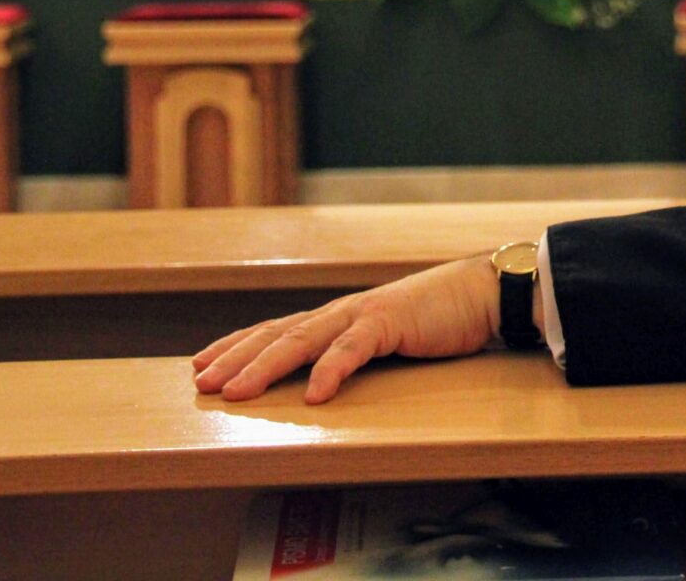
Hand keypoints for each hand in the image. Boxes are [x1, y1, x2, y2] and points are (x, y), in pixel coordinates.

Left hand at [191, 256, 498, 403]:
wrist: (485, 291)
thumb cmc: (440, 316)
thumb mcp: (387, 338)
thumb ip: (355, 351)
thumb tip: (322, 380)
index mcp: (340, 317)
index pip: (276, 329)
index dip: (237, 346)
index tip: (202, 364)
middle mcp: (342, 312)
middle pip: (277, 334)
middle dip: (235, 358)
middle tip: (201, 382)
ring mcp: (364, 314)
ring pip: (302, 340)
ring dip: (265, 365)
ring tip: (237, 391)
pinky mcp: (390, 321)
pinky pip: (353, 349)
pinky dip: (330, 371)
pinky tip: (313, 394)